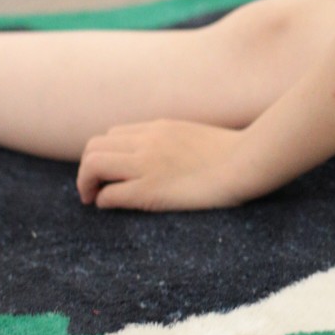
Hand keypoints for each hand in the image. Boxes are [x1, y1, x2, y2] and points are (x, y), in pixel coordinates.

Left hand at [77, 118, 257, 211]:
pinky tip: (110, 206)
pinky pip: (110, 193)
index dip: (105, 154)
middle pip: (94, 146)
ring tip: (95, 198)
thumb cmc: (234, 153)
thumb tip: (167, 157)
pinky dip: (103, 200)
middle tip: (95, 188)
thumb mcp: (197, 135)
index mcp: (159, 127)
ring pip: (93, 165)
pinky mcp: (150, 190)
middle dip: (88, 168)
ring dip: (87, 183)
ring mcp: (146, 164)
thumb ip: (176, 140)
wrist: (248, 161)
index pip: (113, 134)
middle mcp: (146, 141)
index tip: (110, 173)